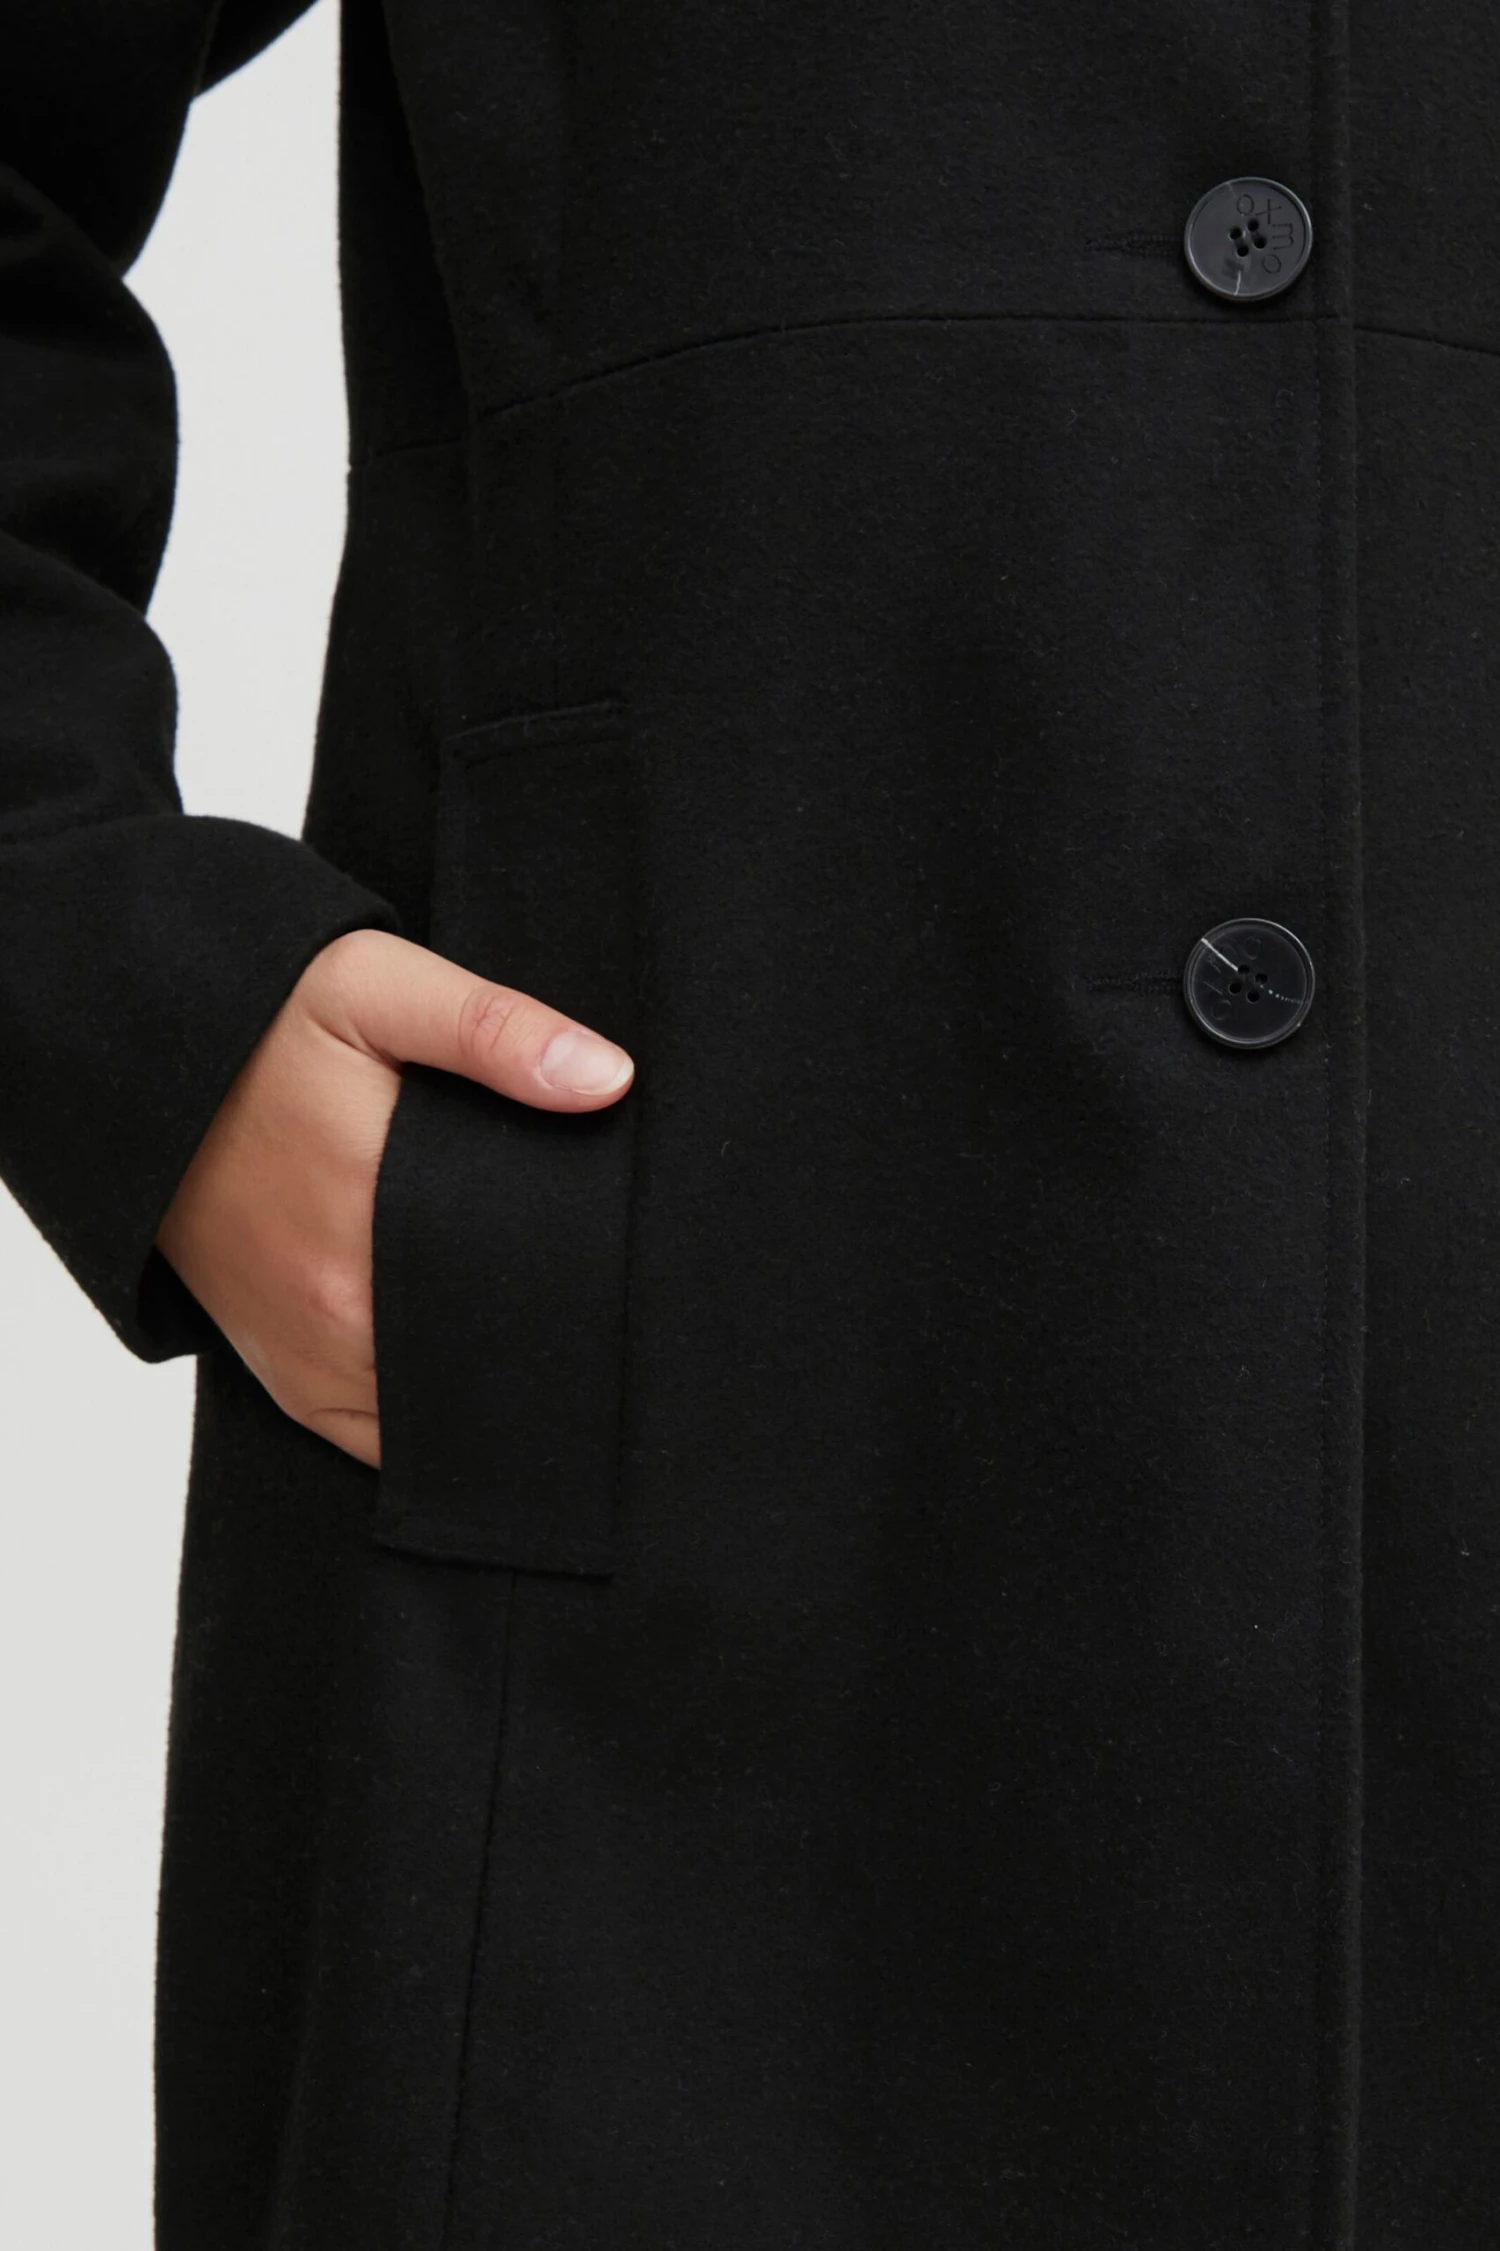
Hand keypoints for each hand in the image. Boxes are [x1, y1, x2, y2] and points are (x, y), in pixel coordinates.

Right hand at [152, 928, 634, 1467]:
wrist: (140, 1068)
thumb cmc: (263, 1023)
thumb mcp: (373, 986)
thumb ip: (492, 1030)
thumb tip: (607, 1079)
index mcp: (376, 1217)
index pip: (523, 1298)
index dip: (587, 1299)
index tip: (629, 1280)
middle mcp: (342, 1313)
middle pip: (485, 1363)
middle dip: (549, 1347)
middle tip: (609, 1316)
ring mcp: (313, 1357)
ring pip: (439, 1415)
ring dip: (492, 1390)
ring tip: (553, 1351)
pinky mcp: (290, 1379)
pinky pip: (383, 1440)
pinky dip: (433, 1425)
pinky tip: (478, 1387)